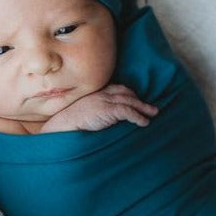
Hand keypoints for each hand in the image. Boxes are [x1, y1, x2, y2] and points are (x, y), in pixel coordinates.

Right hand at [40, 84, 158, 132]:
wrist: (61, 126)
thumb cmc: (70, 123)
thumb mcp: (85, 112)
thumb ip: (97, 111)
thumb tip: (108, 119)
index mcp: (96, 93)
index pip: (118, 89)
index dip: (130, 95)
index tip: (138, 101)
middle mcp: (102, 94)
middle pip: (127, 93)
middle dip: (140, 100)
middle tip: (152, 108)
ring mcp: (105, 101)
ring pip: (130, 102)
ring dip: (144, 108)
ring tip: (154, 114)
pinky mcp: (107, 110)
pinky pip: (128, 112)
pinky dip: (138, 117)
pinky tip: (144, 123)